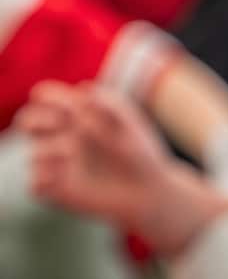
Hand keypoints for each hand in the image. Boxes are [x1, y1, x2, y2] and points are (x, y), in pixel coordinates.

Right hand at [16, 81, 172, 228]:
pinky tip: (64, 176)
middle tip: (62, 123)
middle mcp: (60, 139)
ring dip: (50, 149)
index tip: (70, 104)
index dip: (48, 95)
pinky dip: (45, 178)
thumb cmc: (140, 152)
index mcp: (74, 117)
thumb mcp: (130, 123)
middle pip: (27, 120)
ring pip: (34, 154)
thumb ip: (108, 102)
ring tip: (73, 150)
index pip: (44, 97)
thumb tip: (82, 88)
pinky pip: (35, 184)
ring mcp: (57, 165)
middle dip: (38, 119)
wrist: (148, 190)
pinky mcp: (57, 190)